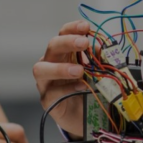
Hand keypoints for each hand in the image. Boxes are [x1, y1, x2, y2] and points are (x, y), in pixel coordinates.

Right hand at [33, 20, 89, 135]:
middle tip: (84, 43)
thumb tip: (101, 47)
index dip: (73, 28)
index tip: (85, 26)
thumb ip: (98, 59)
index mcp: (64, 53)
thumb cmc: (88, 89)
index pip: (63, 33)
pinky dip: (67, 88)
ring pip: (41, 69)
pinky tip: (81, 87)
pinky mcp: (47, 100)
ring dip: (60, 68)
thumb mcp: (97, 71)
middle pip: (52, 46)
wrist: (85, 116)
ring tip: (79, 70)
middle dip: (67, 42)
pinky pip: (51, 92)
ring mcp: (46, 82)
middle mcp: (51, 63)